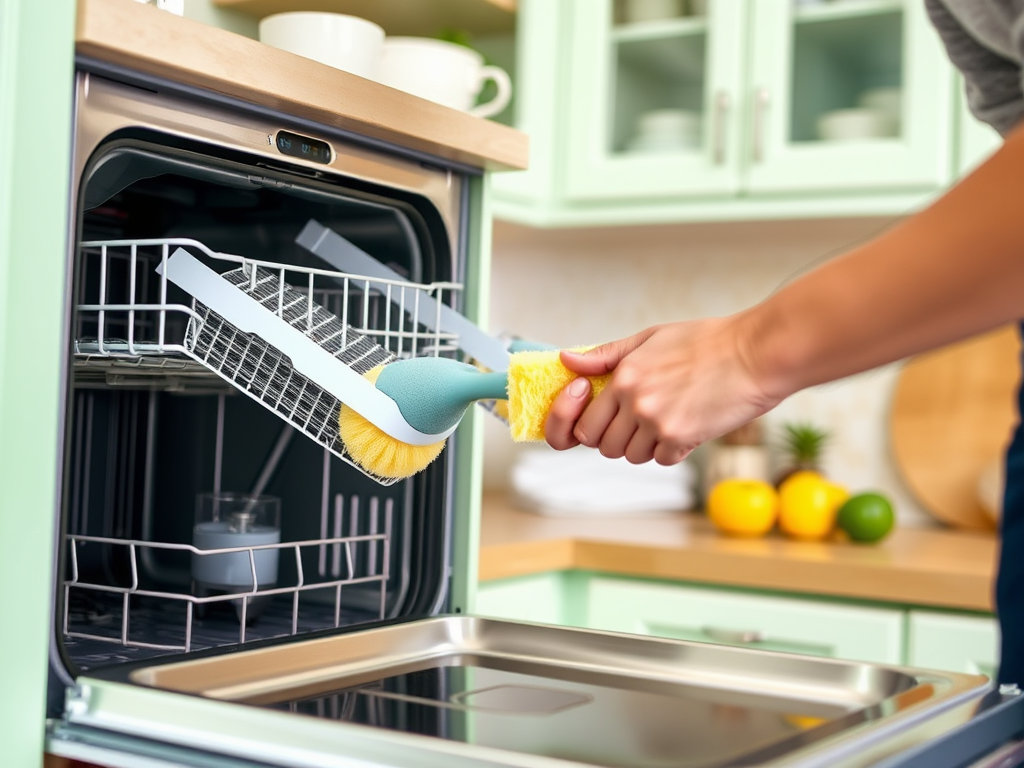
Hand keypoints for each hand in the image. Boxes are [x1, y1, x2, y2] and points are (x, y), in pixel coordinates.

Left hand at [543, 317, 780, 464]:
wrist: (756, 353)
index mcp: (623, 376)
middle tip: (639, 421)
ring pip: (632, 456)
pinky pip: (662, 458)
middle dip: (616, 439)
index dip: (592, 426)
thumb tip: (567, 363)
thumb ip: (606, 355)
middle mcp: (635, 401)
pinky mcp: (684, 438)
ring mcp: (659, 422)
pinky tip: (687, 424)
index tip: (607, 418)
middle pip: (604, 446)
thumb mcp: (650, 338)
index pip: (584, 424)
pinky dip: (671, 449)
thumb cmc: (707, 341)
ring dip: (644, 445)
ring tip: (667, 417)